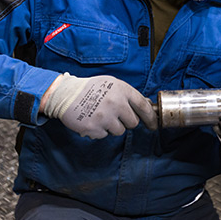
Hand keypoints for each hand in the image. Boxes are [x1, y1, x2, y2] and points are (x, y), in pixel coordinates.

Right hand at [42, 73, 157, 138]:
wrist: (66, 94)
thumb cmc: (91, 88)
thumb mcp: (113, 84)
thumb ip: (128, 94)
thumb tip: (146, 105)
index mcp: (122, 90)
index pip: (143, 106)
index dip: (150, 117)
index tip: (153, 124)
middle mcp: (115, 103)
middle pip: (133, 122)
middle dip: (127, 121)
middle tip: (117, 115)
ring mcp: (105, 117)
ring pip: (120, 131)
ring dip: (113, 126)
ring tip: (102, 116)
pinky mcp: (94, 128)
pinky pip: (105, 135)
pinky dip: (100, 130)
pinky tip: (93, 120)